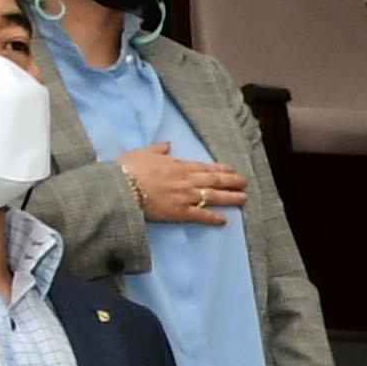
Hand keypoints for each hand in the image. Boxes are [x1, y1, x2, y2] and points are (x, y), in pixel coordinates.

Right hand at [122, 141, 248, 224]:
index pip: (204, 167)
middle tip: (245, 183)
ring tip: (244, 198)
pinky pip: (200, 215)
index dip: (220, 169)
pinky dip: (213, 218)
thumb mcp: (142, 152)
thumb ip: (158, 149)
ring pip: (213, 196)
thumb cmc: (128, 168)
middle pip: (214, 180)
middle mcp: (186, 180)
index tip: (232, 170)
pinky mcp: (180, 212)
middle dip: (232, 181)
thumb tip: (168, 145)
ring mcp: (185, 196)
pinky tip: (224, 220)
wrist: (121, 187)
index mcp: (178, 165)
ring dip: (230, 197)